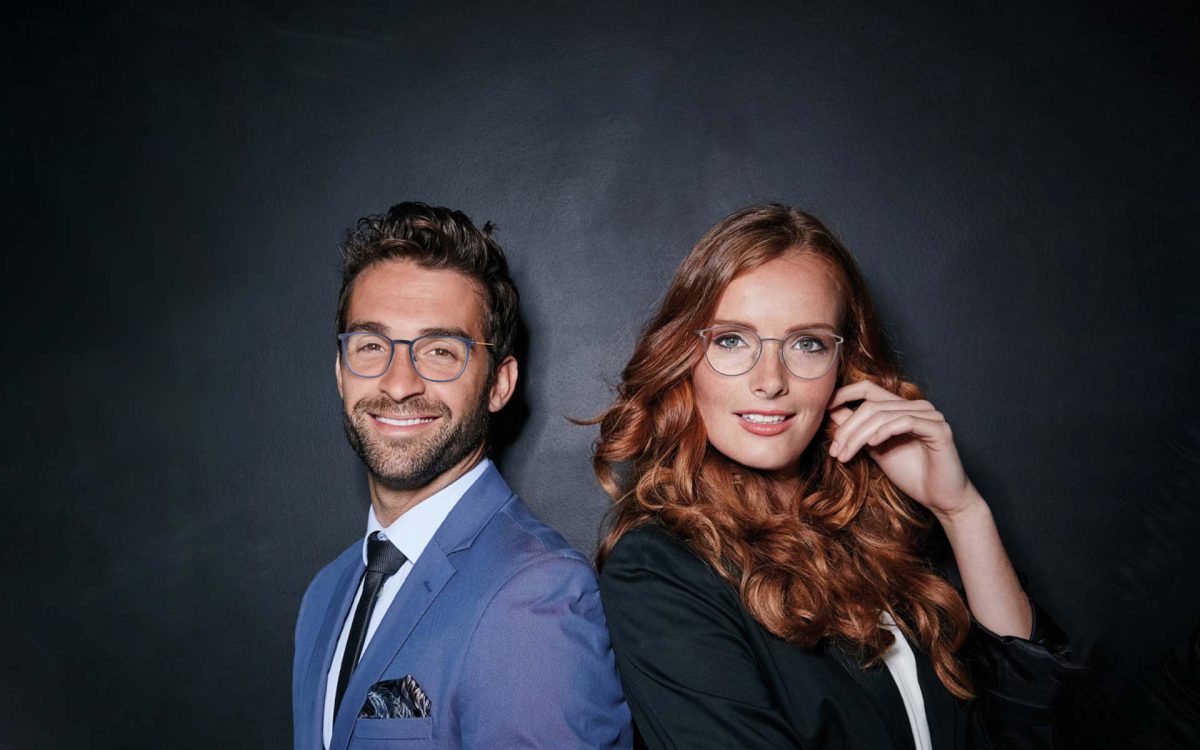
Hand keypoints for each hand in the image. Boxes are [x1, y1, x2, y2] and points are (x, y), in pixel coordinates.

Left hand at [827, 380, 982, 519]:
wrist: (940, 498)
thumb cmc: (911, 474)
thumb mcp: (876, 449)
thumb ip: (859, 431)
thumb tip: (832, 412)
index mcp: (902, 407)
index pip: (869, 389)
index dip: (844, 394)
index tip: (824, 407)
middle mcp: (917, 406)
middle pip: (871, 404)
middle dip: (848, 428)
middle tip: (835, 451)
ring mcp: (930, 415)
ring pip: (884, 414)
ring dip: (859, 436)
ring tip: (845, 455)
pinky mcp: (939, 429)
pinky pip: (905, 421)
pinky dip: (885, 431)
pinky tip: (873, 445)